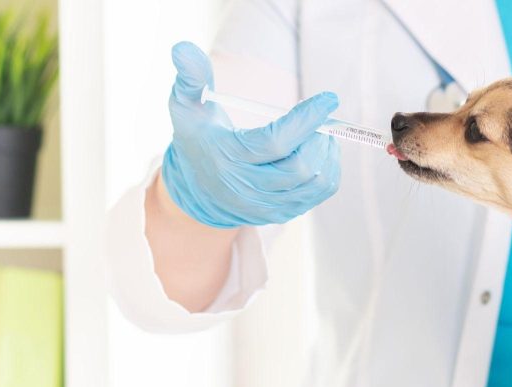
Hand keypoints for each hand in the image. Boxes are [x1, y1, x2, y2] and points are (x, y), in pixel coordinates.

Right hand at [161, 41, 340, 227]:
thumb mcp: (186, 105)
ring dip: (327, 154)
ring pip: (315, 183)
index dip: (306, 120)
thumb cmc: (198, 136)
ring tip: (321, 133)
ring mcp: (265, 206)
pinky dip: (328, 171)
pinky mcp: (280, 213)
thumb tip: (183, 48)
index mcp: (226, 158)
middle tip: (321, 117)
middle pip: (300, 168)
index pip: (275, 142)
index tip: (328, 99)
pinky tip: (320, 152)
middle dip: (319, 138)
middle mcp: (246, 188)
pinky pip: (318, 195)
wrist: (198, 186)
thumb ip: (190, 77)